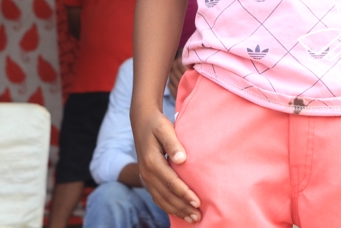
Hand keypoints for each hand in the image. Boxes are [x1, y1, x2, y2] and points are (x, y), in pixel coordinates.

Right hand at [132, 104, 200, 222]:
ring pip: (161, 199)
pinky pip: (157, 197)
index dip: (184, 194)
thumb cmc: (157, 124)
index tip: (198, 202)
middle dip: (183, 207)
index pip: (170, 182)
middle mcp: (147, 173)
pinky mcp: (147, 178)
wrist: (142, 121)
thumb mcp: (165, 128)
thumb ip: (173, 143)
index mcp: (152, 161)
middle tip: (199, 217)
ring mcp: (145, 177)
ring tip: (192, 218)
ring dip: (177, 210)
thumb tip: (181, 159)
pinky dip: (168, 207)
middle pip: (166, 195)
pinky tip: (179, 212)